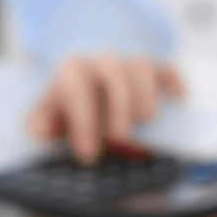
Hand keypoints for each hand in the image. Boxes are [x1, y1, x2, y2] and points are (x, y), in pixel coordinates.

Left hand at [26, 54, 184, 163]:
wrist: (87, 78)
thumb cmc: (67, 105)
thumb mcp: (45, 114)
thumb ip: (39, 123)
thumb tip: (42, 130)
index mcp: (72, 71)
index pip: (75, 87)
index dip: (82, 120)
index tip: (87, 154)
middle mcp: (101, 62)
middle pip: (112, 73)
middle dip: (117, 107)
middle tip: (119, 139)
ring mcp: (129, 63)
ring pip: (141, 67)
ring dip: (144, 96)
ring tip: (144, 122)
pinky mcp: (155, 69)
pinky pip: (168, 69)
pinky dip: (174, 85)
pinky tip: (176, 102)